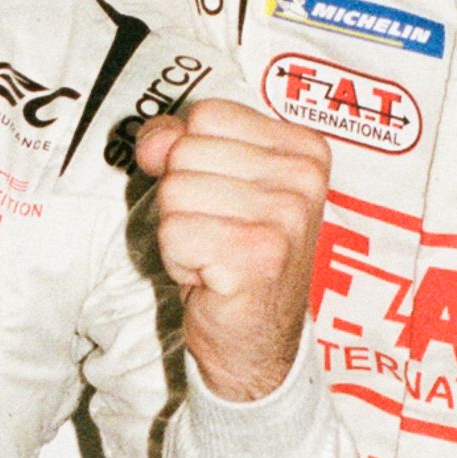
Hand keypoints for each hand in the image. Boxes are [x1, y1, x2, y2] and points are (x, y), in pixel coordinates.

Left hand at [137, 96, 331, 402]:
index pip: (208, 115)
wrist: (256, 342)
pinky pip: (174, 234)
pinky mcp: (258, 256)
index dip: (192, 158)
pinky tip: (211, 279)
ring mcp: (286, 217)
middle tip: (218, 236)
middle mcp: (304, 178)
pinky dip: (179, 262)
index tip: (223, 201)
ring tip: (215, 257)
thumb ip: (180, 144)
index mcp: (305, 149)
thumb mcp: (214, 184)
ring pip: (174, 192)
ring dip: (180, 233)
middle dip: (183, 200)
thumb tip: (151, 141)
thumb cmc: (236, 257)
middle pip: (186, 152)